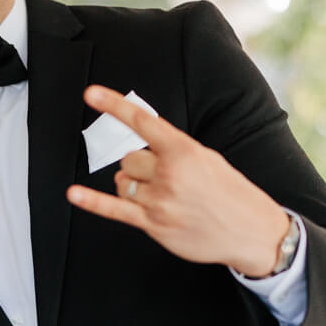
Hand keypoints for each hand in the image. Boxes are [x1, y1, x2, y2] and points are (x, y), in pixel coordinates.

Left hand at [66, 85, 290, 276]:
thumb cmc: (231, 193)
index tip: (92, 94)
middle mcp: (170, 173)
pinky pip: (114, 210)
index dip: (114, 105)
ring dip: (134, 186)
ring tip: (161, 196)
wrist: (251, 232)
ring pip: (122, 182)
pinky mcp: (153, 224)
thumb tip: (145, 148)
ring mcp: (160, 200)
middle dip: (141, 167)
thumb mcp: (207, 159)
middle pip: (129, 159)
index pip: (143, 122)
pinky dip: (92, 201)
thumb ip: (175, 151)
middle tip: (166, 179)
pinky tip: (74, 194)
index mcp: (184, 151)